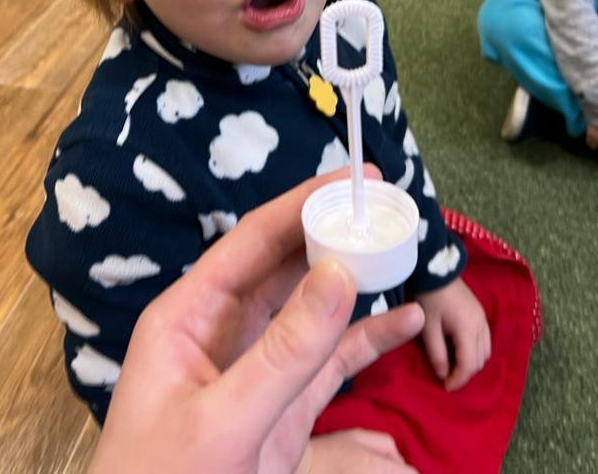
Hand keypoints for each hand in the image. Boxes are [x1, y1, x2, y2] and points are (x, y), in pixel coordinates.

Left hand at [88, 167, 424, 473]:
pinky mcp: (285, 407)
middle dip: (334, 235)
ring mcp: (258, 368)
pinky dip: (368, 340)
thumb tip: (340, 272)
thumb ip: (283, 350)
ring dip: (355, 282)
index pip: (252, 241)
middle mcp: (224, 330)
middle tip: (386, 208)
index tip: (351, 176)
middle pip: (286, 267)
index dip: (301, 203)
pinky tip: (407, 323)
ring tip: (402, 251)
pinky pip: (331, 361)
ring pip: (313, 309)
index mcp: (189, 314)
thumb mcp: (222, 420)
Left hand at [414, 277, 490, 391]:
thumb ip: (436, 353)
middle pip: (480, 361)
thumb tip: (442, 375)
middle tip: (448, 377)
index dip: (458, 380)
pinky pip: (485, 341)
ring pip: (486, 352)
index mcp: (468, 330)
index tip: (444, 387)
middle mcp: (481, 326)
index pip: (468, 365)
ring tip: (454, 365)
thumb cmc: (429, 297)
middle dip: (465, 373)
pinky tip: (461, 351)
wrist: (436, 269)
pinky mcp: (481, 314)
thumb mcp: (427, 326)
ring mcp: (484, 319)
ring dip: (472, 363)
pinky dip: (476, 351)